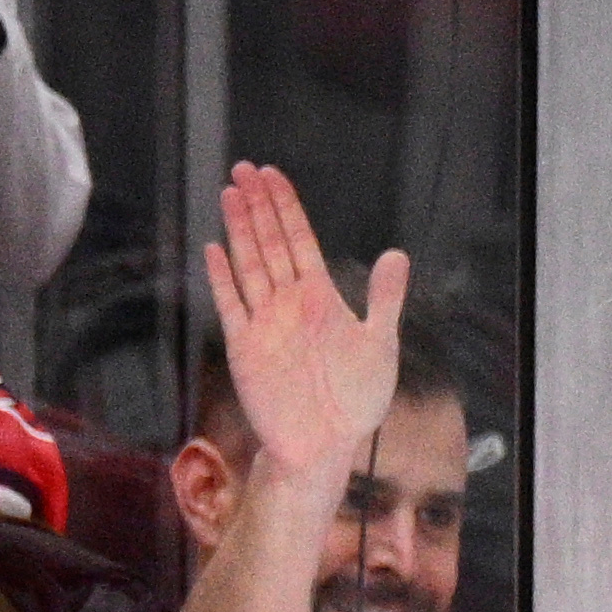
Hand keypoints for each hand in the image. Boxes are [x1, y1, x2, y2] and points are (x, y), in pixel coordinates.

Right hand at [202, 162, 410, 483]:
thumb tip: (397, 254)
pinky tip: (215, 248)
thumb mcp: (380, 344)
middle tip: (245, 168)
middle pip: (270, 243)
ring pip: (249, 265)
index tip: (274, 175)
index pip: (300, 240)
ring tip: (230, 193)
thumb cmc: (353, 400)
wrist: (325, 444)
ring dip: (239, 230)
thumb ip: (385, 298)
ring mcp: (265, 322)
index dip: (287, 207)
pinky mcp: (246, 347)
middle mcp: (290, 304)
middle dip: (259, 205)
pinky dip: (223, 278)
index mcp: (321, 298)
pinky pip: (231, 305)